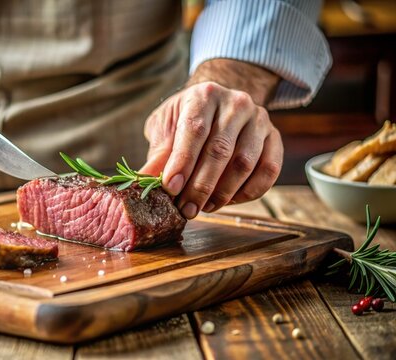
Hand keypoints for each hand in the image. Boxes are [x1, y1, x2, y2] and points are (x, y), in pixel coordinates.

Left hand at [140, 60, 282, 218]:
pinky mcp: (275, 137)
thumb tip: (143, 182)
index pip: (195, 130)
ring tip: (204, 208)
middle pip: (220, 150)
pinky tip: (229, 201)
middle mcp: (236, 103)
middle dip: (201, 186)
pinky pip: (268, 170)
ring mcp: (259, 119)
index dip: (183, 162)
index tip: (170, 188)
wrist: (216, 104)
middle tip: (186, 209)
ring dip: (223, 192)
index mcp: (204, 95)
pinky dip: (249, 192)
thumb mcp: (165, 127)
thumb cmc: (185, 118)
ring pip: (245, 163)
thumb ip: (158, 154)